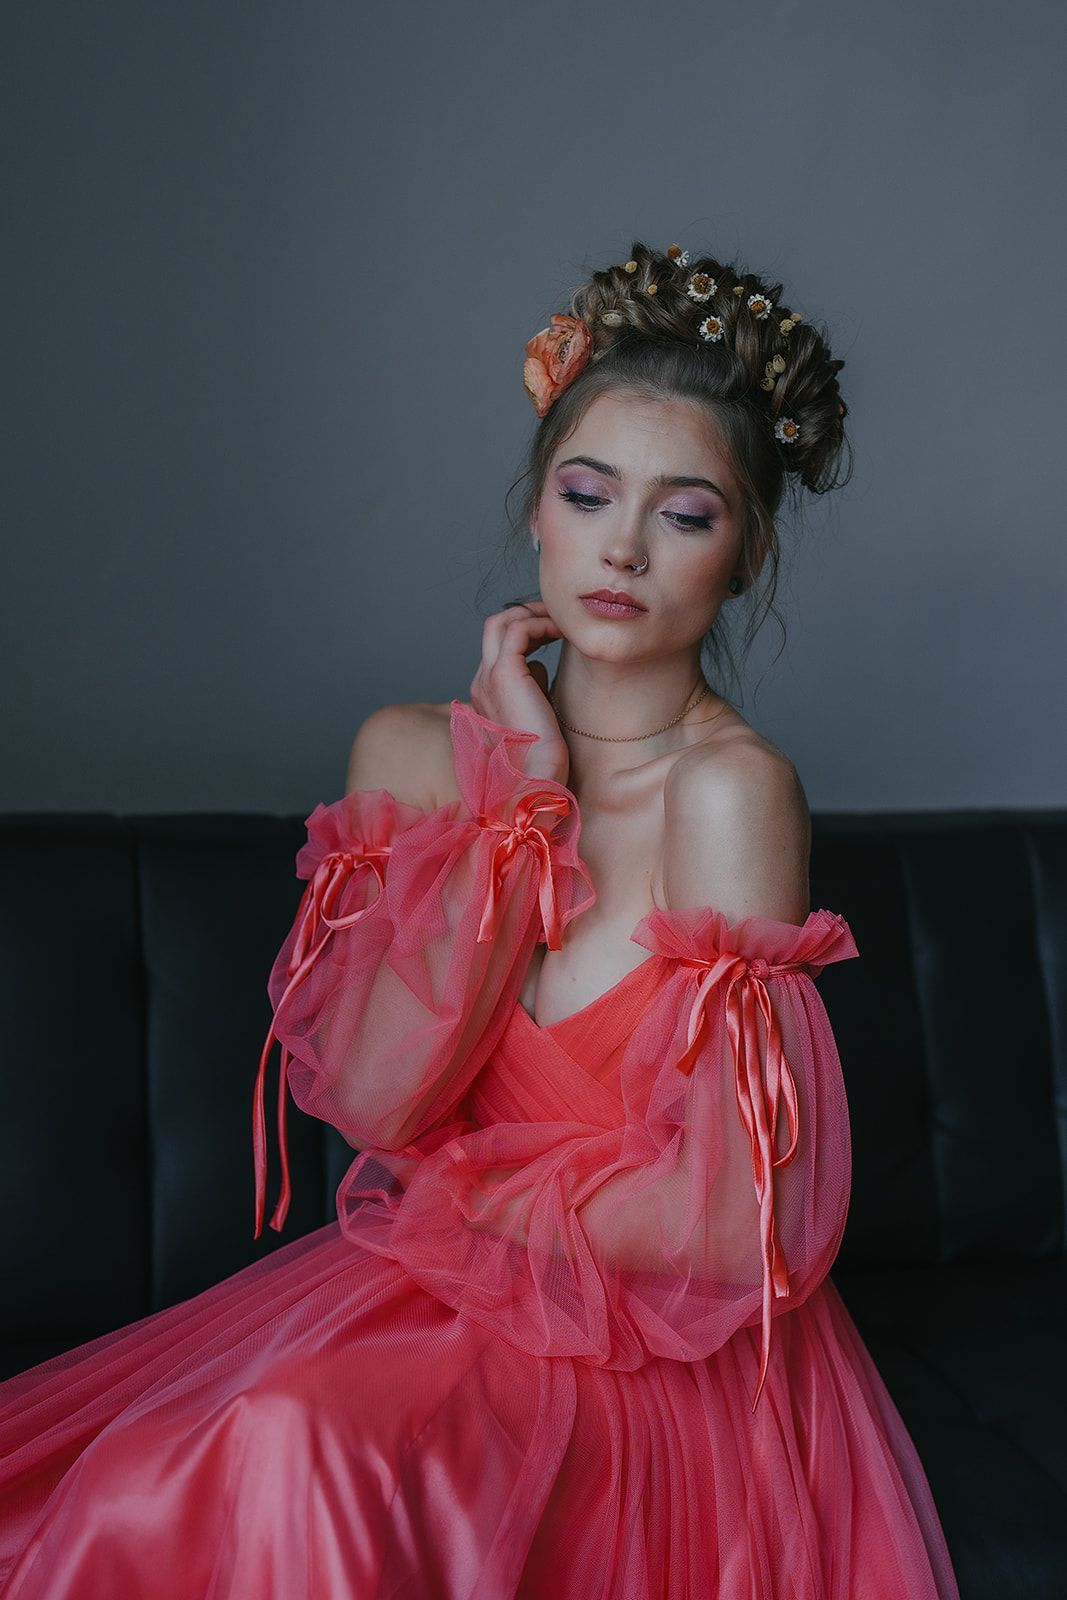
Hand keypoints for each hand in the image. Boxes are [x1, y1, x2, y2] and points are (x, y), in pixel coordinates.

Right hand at [470, 599, 568, 784]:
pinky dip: (540, 623)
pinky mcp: (503, 675)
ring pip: (501, 621)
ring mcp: (488, 677)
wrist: (537, 777)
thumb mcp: (536, 713)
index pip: (500, 647)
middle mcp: (482, 682)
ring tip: (562, 618)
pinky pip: (518, 629)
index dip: (528, 631)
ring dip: (534, 613)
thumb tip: (540, 667)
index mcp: (487, 693)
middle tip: (557, 614)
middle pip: (495, 627)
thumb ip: (533, 687)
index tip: (555, 631)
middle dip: (527, 612)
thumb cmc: (542, 756)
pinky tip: (562, 631)